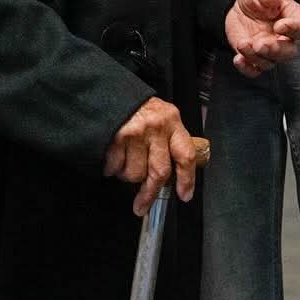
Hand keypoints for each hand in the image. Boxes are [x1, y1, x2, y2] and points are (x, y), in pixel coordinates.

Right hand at [103, 96, 195, 215]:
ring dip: (128, 175)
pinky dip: (113, 169)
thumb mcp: (163, 118)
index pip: (186, 155)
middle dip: (150, 193)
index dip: (187, 179)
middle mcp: (157, 128)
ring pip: (135, 173)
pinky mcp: (117, 138)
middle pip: (159, 172)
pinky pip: (116, 167)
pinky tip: (114, 159)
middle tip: (142, 206)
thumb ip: (170, 142)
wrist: (112, 94)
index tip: (184, 195)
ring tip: (126, 163)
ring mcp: (136, 133)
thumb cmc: (140, 110)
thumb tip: (174, 177)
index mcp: (173, 122)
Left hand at [225, 0, 299, 76]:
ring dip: (256, 57)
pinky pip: (254, 70)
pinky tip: (238, 59)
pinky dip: (247, 68)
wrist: (239, 5)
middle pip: (288, 52)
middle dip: (275, 51)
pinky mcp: (255, 57)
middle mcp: (284, 38)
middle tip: (261, 44)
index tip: (280, 26)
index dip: (293, 29)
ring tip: (243, 44)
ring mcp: (270, 50)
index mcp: (292, 19)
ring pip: (270, 62)